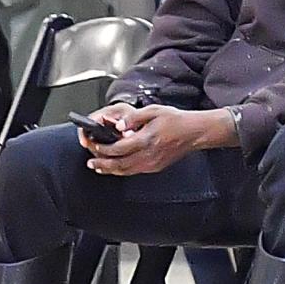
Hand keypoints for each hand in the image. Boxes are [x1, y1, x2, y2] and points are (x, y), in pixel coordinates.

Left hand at [83, 105, 235, 175]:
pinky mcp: (155, 167)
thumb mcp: (153, 111)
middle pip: (118, 164)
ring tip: (98, 166)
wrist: (194, 132)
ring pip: (125, 171)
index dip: (102, 148)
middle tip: (90, 161)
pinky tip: (116, 167)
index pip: (118, 148)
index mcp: (146, 139)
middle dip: (102, 163)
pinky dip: (121, 171)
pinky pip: (134, 171)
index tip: (94, 144)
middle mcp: (148, 155)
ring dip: (109, 170)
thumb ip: (133, 118)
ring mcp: (152, 163)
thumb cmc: (175, 120)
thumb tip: (118, 125)